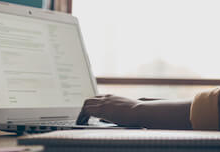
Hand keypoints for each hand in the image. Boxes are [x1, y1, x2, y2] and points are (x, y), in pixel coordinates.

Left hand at [77, 95, 191, 129]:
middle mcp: (107, 97)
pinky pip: (87, 111)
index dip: (93, 104)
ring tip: (79, 121)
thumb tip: (115, 115)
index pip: (98, 98)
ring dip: (82, 112)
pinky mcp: (102, 109)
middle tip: (81, 116)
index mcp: (114, 97)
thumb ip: (119, 111)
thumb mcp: (127, 110)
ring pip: (86, 104)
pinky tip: (81, 123)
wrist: (141, 111)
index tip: (90, 111)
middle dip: (85, 107)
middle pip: (90, 99)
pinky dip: (82, 116)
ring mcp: (104, 102)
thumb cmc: (139, 112)